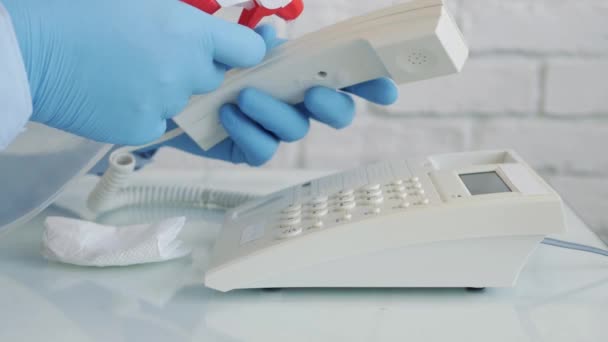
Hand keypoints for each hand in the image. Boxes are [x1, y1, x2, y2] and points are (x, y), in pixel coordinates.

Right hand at [3, 0, 264, 144]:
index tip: (236, 47)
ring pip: (184, 99)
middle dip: (197, 66)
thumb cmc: (76, 7)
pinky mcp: (139, 128)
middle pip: (214, 77)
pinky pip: (158, 121)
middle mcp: (184, 72)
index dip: (243, 48)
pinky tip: (113, 88)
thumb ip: (188, 10)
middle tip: (159, 50)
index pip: (249, 50)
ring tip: (127, 66)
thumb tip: (216, 22)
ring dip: (168, 87)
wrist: (23, 46)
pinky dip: (144, 108)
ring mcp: (162, 104)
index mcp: (189, 32)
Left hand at [165, 25, 398, 165]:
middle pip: (336, 114)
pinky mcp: (249, 149)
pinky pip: (262, 150)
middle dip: (331, 105)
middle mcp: (296, 103)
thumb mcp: (233, 43)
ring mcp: (275, 129)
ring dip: (275, 113)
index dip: (372, 84)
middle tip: (312, 94)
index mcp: (302, 72)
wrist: (171, 88)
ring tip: (244, 97)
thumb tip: (267, 35)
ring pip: (296, 131)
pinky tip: (226, 115)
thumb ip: (256, 40)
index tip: (387, 91)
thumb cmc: (210, 62)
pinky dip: (248, 132)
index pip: (347, 78)